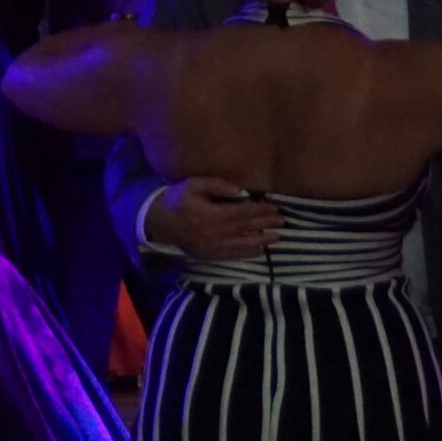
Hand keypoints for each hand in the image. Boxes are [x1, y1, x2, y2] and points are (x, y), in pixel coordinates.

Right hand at [148, 177, 282, 260]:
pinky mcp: (209, 256)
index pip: (241, 213)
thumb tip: (242, 191)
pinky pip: (233, 256)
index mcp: (209, 215)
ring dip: (262, 241)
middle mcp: (213, 233)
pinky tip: (260, 250)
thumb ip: (217, 185)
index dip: (259, 210)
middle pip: (245, 229)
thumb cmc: (178, 199)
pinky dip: (248, 253)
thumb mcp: (194, 184)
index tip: (274, 207)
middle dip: (265, 224)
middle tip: (282, 221)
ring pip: (242, 245)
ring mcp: (212, 247)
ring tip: (278, 237)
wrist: (159, 223)